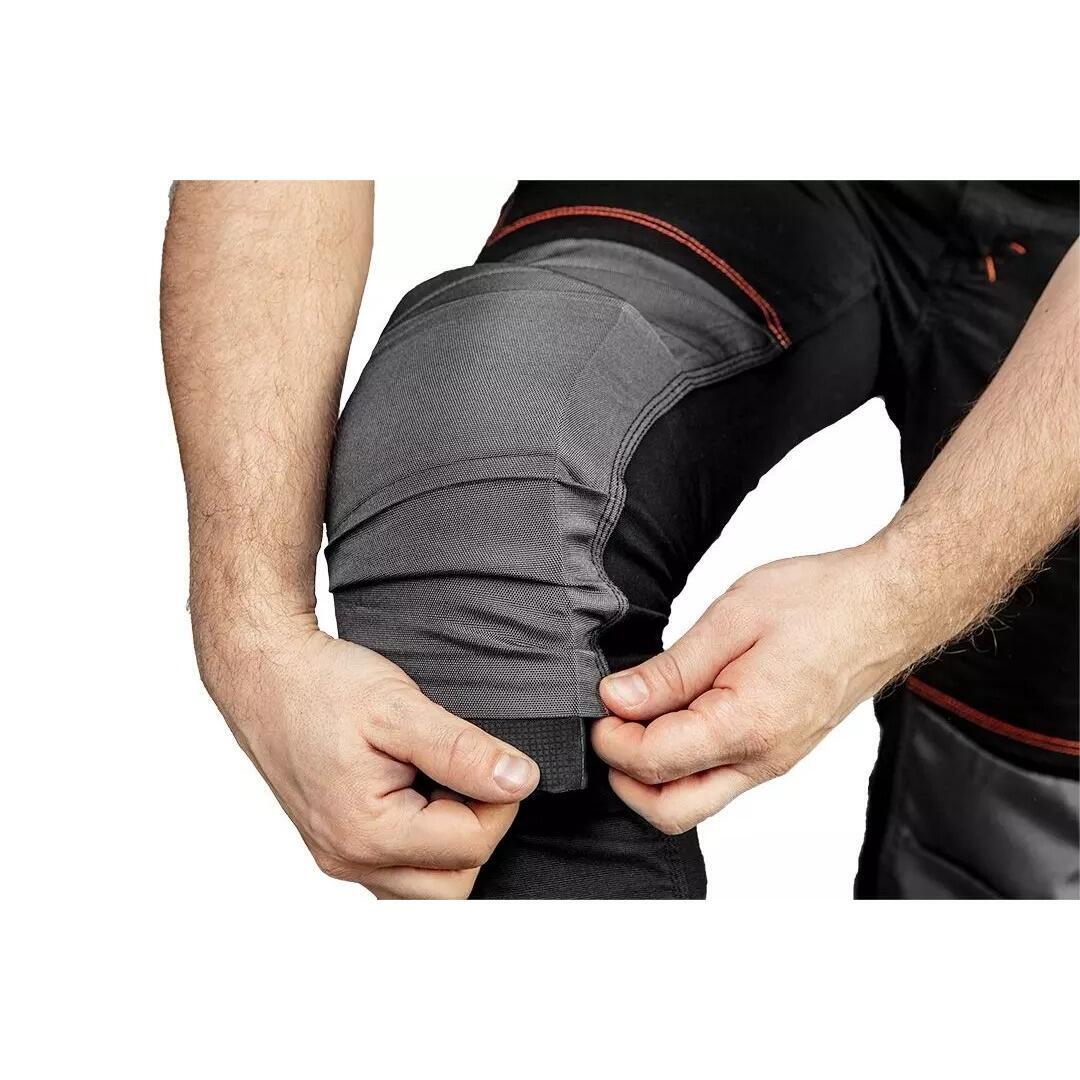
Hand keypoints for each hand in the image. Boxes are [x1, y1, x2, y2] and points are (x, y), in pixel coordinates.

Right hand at [198, 618, 538, 897]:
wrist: (265, 675)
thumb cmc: (320, 686)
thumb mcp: (399, 707)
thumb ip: (462, 750)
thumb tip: (519, 780)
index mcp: (366, 832)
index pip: (472, 845)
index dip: (498, 798)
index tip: (489, 756)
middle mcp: (349, 858)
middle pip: (453, 883)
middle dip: (477, 828)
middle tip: (463, 770)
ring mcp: (341, 857)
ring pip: (428, 885)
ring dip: (450, 838)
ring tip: (435, 778)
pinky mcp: (339, 845)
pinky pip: (400, 867)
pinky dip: (422, 837)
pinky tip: (415, 792)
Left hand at [592, 543, 917, 834]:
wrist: (884, 606)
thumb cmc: (820, 602)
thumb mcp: (732, 618)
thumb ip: (670, 670)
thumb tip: (617, 699)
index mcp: (748, 725)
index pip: (654, 763)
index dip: (612, 738)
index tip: (601, 704)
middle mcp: (763, 759)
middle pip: (671, 810)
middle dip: (625, 776)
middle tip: (611, 724)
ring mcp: (773, 762)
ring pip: (694, 800)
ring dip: (653, 772)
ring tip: (640, 714)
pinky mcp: (777, 753)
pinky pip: (717, 779)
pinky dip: (682, 760)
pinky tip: (674, 713)